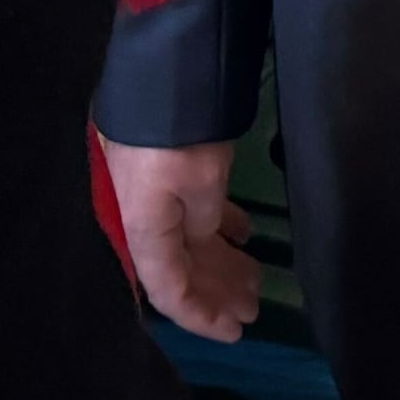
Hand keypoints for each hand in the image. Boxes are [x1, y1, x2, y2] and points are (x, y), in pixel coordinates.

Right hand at [102, 136, 261, 340]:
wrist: (161, 66)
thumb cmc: (181, 134)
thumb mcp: (202, 183)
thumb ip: (205, 220)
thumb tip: (208, 235)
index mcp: (145, 229)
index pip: (170, 289)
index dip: (201, 316)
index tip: (235, 332)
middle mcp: (144, 218)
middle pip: (180, 269)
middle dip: (217, 290)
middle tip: (254, 307)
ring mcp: (155, 194)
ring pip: (188, 240)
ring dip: (221, 260)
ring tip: (255, 277)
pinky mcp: (166, 170)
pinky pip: (192, 212)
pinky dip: (219, 226)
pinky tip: (244, 233)